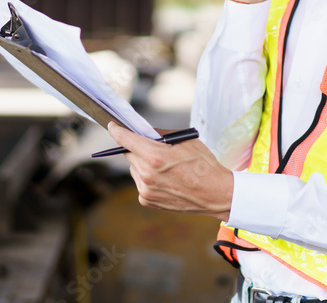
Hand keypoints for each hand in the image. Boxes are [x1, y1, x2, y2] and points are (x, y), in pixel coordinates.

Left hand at [106, 122, 232, 221]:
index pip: (126, 139)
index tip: (112, 126)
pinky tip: (164, 180)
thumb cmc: (203, 164)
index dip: (117, 131)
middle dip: (137, 148)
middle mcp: (147, 174)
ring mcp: (146, 189)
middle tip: (152, 149)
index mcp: (155, 156)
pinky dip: (147, 179)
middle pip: (129, 154)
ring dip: (142, 165)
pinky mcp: (147, 200)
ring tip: (164, 168)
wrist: (215, 193)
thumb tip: (144, 131)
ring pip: (134, 169)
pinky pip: (140, 183)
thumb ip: (161, 135)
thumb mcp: (185, 140)